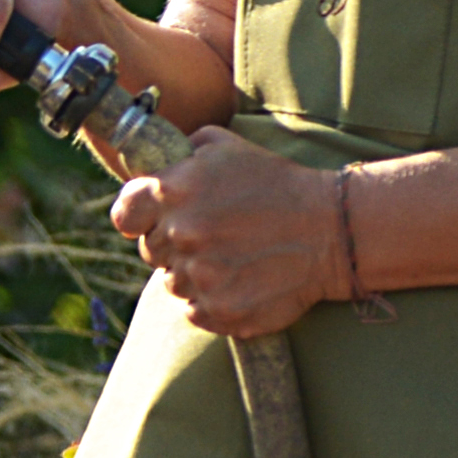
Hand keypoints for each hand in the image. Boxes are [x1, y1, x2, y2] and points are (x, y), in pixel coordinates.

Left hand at [109, 134, 350, 339]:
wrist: (332, 230)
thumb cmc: (277, 184)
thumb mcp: (226, 147)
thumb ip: (179, 153)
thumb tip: (149, 164)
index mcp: (172, 192)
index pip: (124, 215)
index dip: (138, 218)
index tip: (153, 220)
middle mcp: (180, 234)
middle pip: (150, 250)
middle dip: (173, 244)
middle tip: (212, 236)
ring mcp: (200, 276)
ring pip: (172, 283)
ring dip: (193, 273)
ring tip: (231, 257)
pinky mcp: (220, 310)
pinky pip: (195, 311)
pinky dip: (211, 301)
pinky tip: (240, 281)